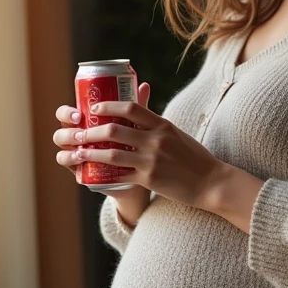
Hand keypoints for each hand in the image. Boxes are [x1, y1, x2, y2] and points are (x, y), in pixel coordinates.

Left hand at [63, 85, 229, 211]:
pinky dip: (103, 174)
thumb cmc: (194, 157)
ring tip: (76, 152)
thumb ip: (156, 125)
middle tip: (78, 133)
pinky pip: (119, 175)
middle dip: (91, 131)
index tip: (94, 108)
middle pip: (114, 129)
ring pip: (111, 153)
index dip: (107, 106)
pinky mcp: (149, 179)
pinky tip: (92, 174)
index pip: (130, 108)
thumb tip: (138, 114)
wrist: (211, 182)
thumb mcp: (176, 134)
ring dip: (90, 152)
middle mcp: (155, 139)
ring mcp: (151, 160)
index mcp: (162, 124)